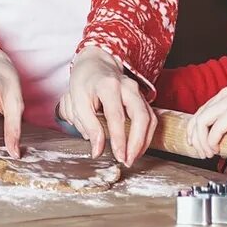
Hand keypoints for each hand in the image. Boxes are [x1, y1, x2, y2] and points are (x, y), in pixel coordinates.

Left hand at [59, 46, 154, 166]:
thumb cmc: (84, 83)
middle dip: (136, 142)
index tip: (118, 156)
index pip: (116, 115)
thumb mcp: (77, 102)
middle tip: (127, 160)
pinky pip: (150, 119)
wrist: (94, 65)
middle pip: (140, 116)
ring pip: (149, 118)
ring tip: (132, 158)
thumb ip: (88, 126)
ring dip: (143, 142)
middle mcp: (127, 87)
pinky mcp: (142, 99)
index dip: (119, 138)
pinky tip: (136, 148)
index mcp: (107, 85)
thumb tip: (97, 151)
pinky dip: (146, 136)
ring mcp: (138, 92)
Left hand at [186, 87, 226, 157]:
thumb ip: (226, 121)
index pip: (202, 111)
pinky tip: (216, 150)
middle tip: (200, 152)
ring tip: (208, 153)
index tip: (194, 143)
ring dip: (202, 141)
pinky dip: (212, 141)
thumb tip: (209, 137)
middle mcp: (225, 95)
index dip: (194, 129)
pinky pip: (215, 129)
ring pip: (203, 122)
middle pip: (199, 116)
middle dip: (195, 137)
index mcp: (225, 94)